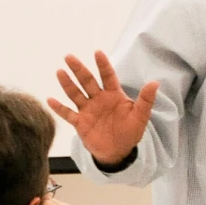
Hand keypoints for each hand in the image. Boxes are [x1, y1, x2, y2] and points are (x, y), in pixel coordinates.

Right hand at [50, 51, 160, 168]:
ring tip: (60, 71)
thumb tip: (155, 82)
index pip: (107, 76)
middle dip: (79, 69)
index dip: (102, 65)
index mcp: (113, 95)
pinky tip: (50, 99)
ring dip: (67, 83)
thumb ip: (146, 100)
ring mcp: (88, 110)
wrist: (119, 152)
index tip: (97, 52)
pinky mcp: (80, 123)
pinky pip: (68, 113)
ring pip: (75, 94)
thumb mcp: (141, 116)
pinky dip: (59, 108)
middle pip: (87, 81)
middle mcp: (98, 99)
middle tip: (69, 56)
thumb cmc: (130, 132)